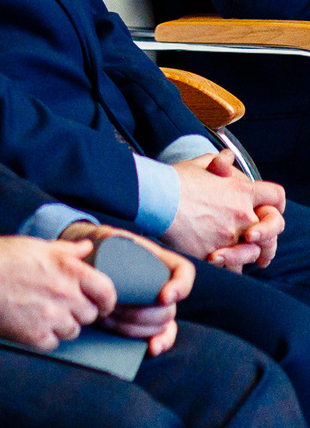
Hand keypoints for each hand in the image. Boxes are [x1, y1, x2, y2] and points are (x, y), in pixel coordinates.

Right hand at [0, 234, 111, 350]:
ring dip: (61, 324)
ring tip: (40, 313)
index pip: (107, 292)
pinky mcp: (33, 334)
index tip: (100, 303)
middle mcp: (64, 294)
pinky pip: (53, 342)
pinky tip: (30, 323)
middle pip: (90, 314)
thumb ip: (67, 250)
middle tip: (59, 304)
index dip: (106, 299)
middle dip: (79, 311)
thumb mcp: (37, 246)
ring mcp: (50, 316)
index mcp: (69, 270)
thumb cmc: (0, 257)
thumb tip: (87, 248)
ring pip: (73, 330)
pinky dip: (44, 336)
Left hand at [83, 227, 192, 356]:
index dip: (180, 287)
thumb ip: (104, 237)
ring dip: (136, 326)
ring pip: (161, 323)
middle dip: (143, 313)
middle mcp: (162, 284)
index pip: (184, 272)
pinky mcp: (145, 321)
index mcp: (159, 261)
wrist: (87, 265)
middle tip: (112, 308)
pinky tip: (151, 348)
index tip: (163, 296)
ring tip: (107, 318)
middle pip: (169, 306)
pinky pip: (163, 335)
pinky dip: (160, 342)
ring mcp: (155, 304)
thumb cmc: (97, 248)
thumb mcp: (102, 237)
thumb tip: (96, 243)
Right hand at [165, 148, 284, 269]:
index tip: (265, 209)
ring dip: (245, 254)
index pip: (276, 196)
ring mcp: (229, 236)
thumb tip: (225, 159)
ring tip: (230, 253)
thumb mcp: (197, 164)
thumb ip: (217, 162)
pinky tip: (215, 261)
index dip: (274, 202)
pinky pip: (230, 268)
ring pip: (252, 253)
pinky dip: (225, 267)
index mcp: (241, 191)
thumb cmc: (171, 180)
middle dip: (265, 236)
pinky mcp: (212, 253)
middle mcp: (242, 215)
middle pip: (271, 229)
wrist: (152, 198)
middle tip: (254, 241)